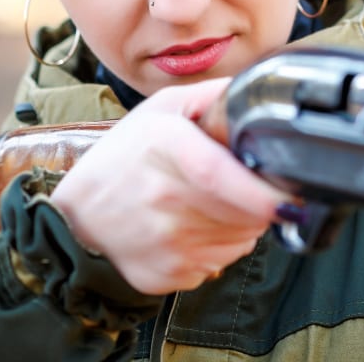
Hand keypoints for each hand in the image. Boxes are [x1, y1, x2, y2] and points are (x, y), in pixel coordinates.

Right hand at [50, 79, 289, 294]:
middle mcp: (162, 198)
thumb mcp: (161, 110)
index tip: (288, 201)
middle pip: (242, 212)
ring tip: (212, 205)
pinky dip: (219, 248)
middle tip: (245, 186)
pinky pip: (218, 263)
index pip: (217, 175)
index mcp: (164, 147)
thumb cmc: (124, 157)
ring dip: (242, 225)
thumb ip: (212, 96)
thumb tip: (261, 89)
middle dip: (261, 203)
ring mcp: (163, 241)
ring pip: (239, 240)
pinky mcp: (165, 275)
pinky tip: (195, 229)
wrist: (75, 216)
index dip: (258, 192)